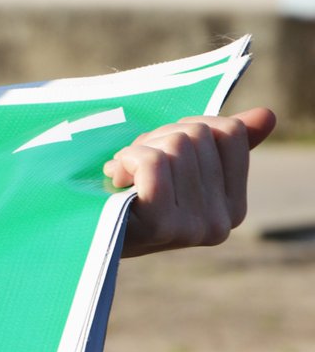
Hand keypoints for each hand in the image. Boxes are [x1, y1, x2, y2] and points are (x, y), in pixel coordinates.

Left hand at [105, 107, 276, 256]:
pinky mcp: (162, 224)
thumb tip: (266, 115)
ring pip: (175, 145)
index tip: (159, 152)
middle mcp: (222, 222)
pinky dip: (128, 159)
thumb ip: (221, 145)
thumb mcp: (177, 168)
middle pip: (197, 135)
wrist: (86, 235)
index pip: (229, 132)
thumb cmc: (129, 197)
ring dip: (138, 149)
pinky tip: (117, 178)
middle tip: (134, 167)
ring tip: (124, 175)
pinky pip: (153, 161)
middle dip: (157, 139)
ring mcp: (194, 227)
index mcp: (233, 207)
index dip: (185, 128)